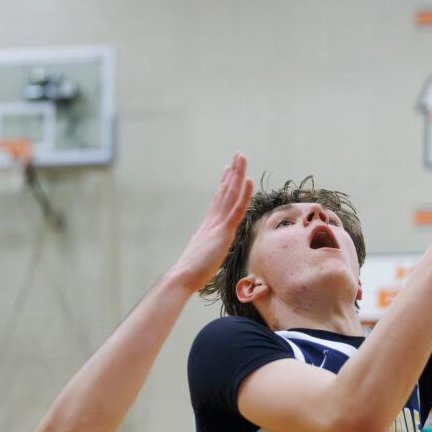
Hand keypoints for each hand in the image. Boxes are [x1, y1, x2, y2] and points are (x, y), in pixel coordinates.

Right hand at [173, 152, 252, 291]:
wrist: (182, 277)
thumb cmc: (189, 271)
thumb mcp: (199, 254)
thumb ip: (201, 245)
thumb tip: (198, 243)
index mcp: (208, 225)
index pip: (218, 200)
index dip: (225, 184)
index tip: (228, 170)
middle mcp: (212, 220)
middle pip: (225, 191)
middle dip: (232, 172)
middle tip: (237, 155)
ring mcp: (217, 224)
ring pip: (230, 194)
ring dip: (237, 174)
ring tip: (241, 157)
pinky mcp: (223, 231)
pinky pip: (236, 209)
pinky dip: (244, 194)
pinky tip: (249, 180)